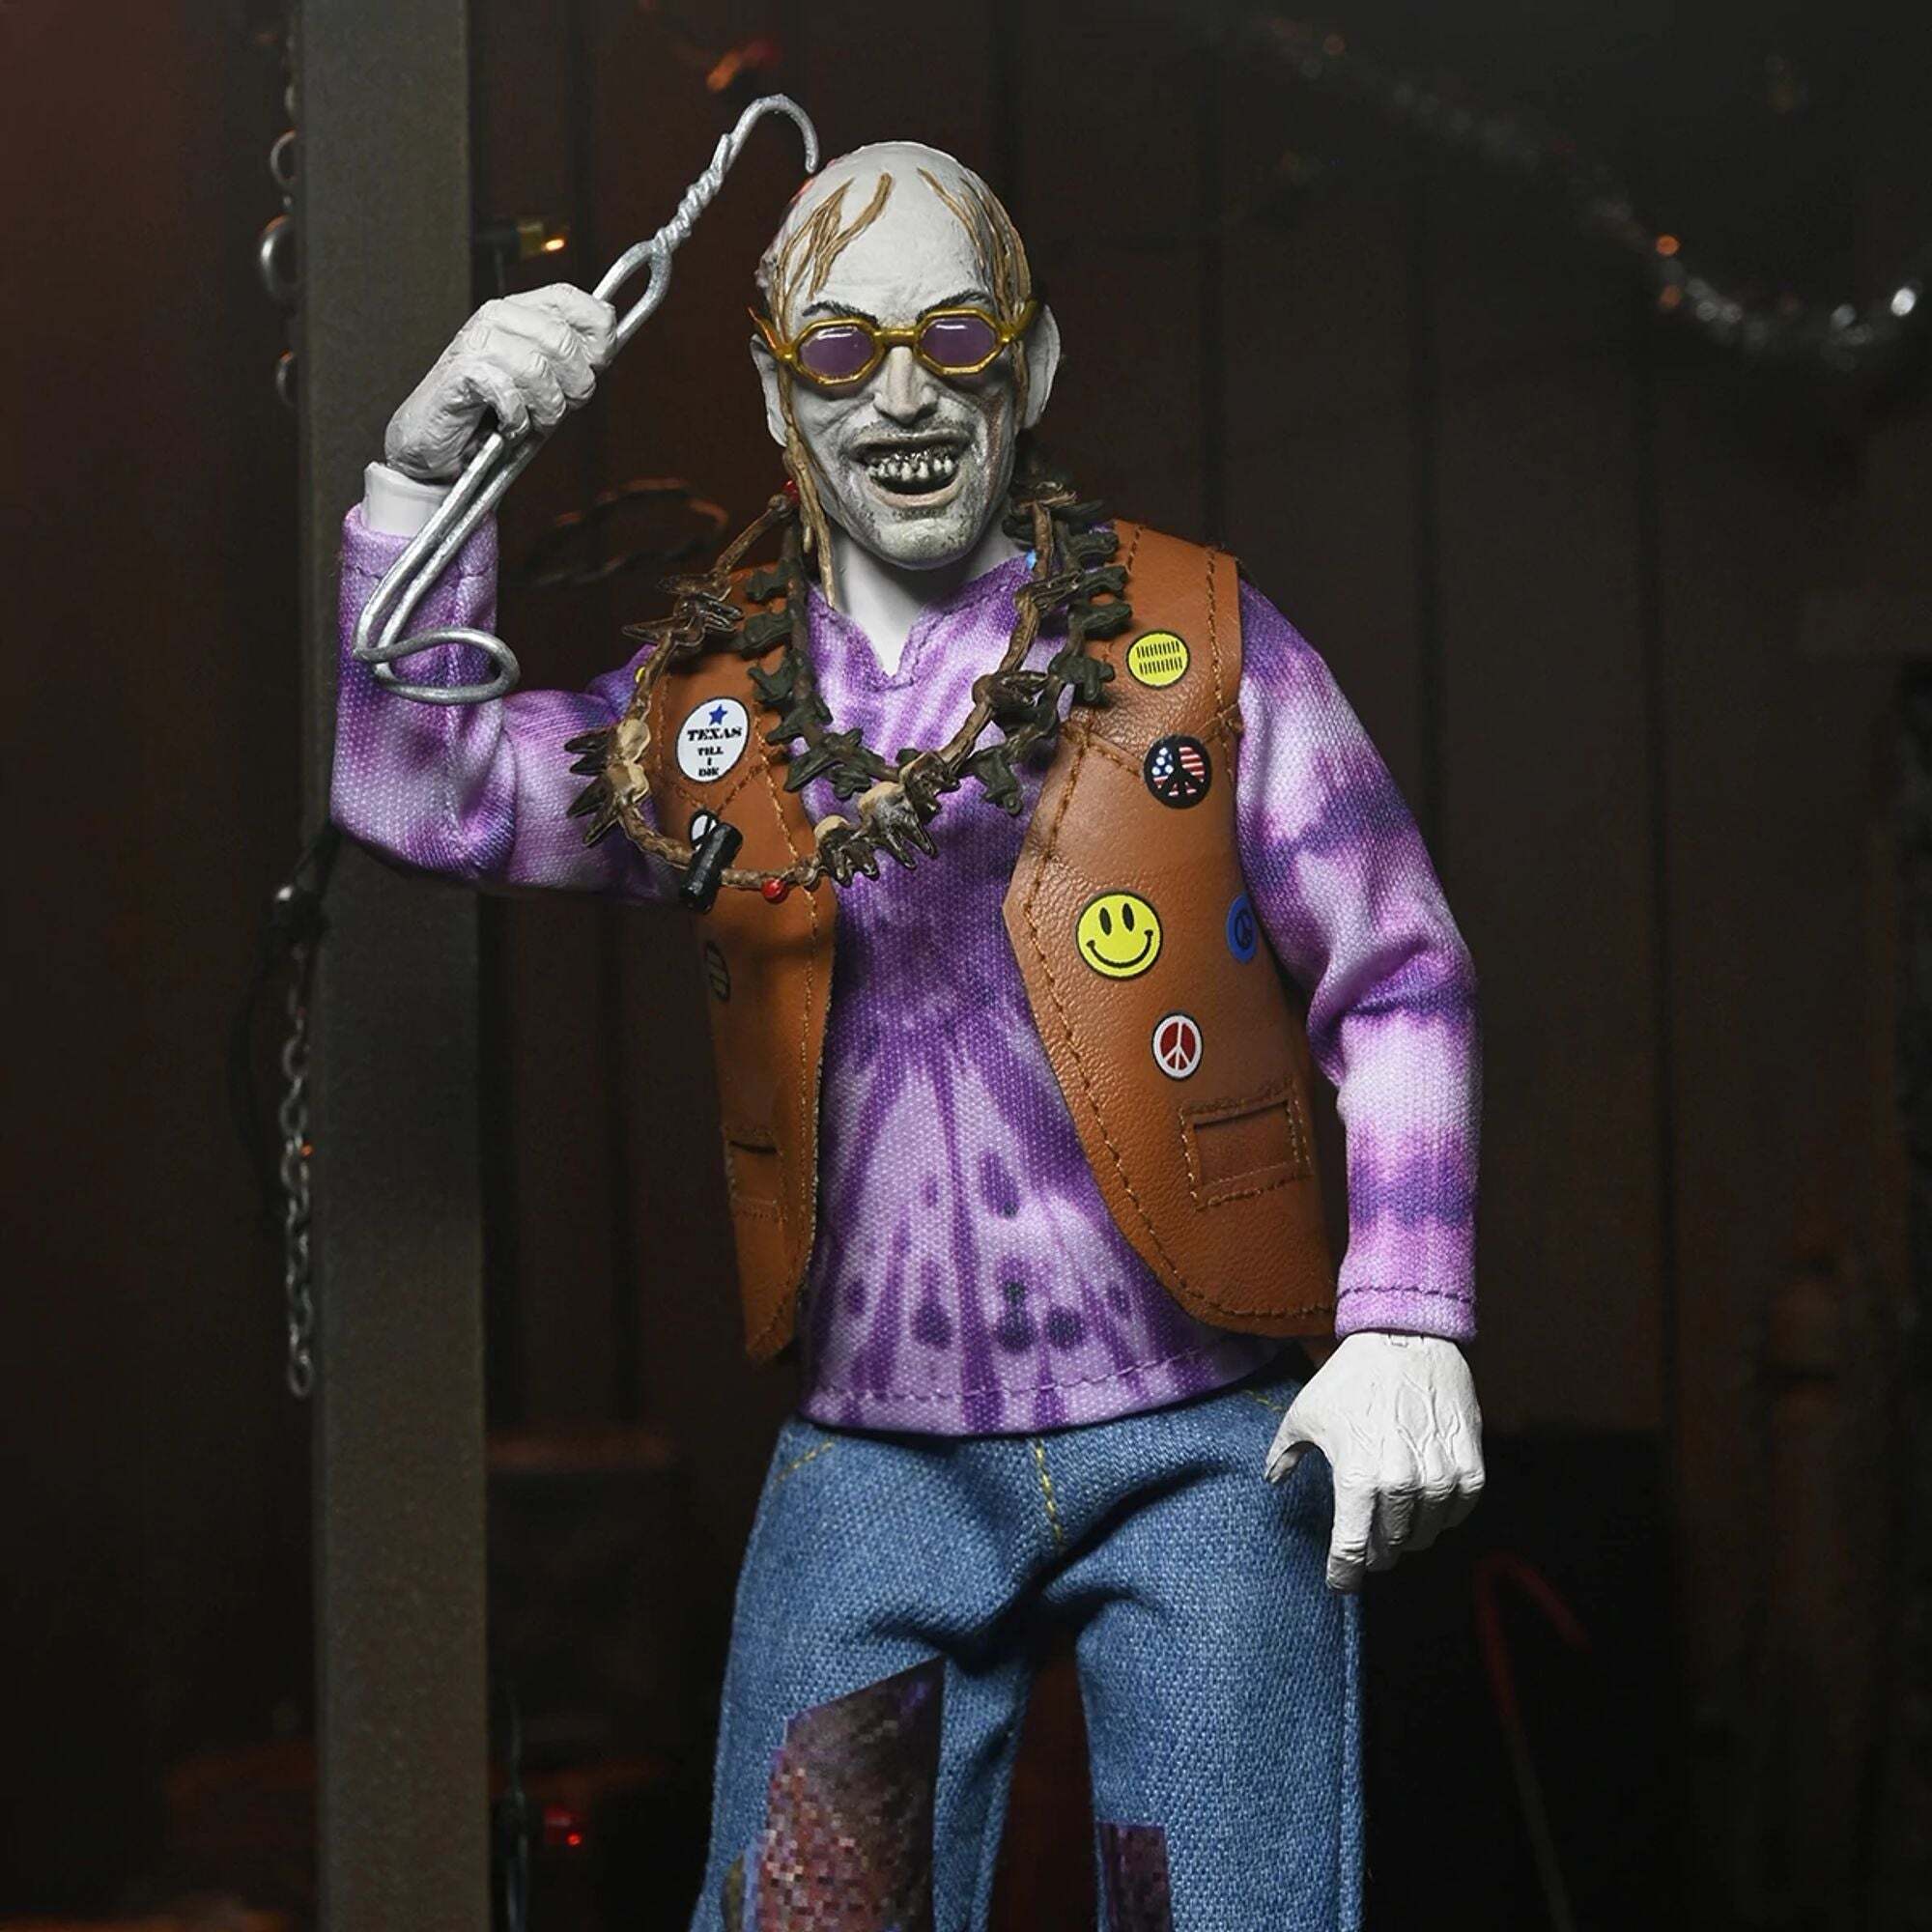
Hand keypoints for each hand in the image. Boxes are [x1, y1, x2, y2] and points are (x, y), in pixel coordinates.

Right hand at [384, 284, 616, 480]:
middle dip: (573, 388)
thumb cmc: (491, 414)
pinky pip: (509, 395)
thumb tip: (606, 348)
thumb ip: (572, 362)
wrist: (436, 444)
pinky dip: (516, 421)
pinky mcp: (461, 372)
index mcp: (521, 311)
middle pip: (563, 343)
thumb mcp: (544, 383)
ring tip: (529, 421)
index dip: (598, 336)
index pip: (573, 301)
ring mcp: (477, 341)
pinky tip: (505, 426)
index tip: (596, 366)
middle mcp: (498, 317)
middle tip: (554, 408)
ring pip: (539, 370)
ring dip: (544, 411)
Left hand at [1265, 1332, 1483, 1592]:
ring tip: (1396, 1522)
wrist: (1406, 1338)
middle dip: (1375, 1550)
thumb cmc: (1351, 1377)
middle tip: (1368, 1543)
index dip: (1344, 1574)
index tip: (1340, 1581)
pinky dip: (1444, 1515)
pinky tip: (1429, 1505)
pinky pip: (1459, 1511)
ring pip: (1425, 1534)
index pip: (1352, 1551)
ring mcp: (1439, 1477)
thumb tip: (1272, 1480)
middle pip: (1390, 1547)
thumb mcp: (1305, 1413)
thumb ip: (1284, 1454)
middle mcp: (1400, 1485)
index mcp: (1357, 1480)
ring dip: (1409, 1534)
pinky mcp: (1469, 1465)